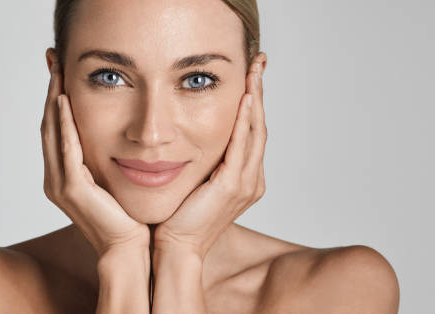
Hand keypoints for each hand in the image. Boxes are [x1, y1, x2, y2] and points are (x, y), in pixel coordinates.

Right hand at [40, 50, 148, 258]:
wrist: (129, 248)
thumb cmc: (127, 216)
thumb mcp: (113, 179)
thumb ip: (105, 158)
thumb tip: (117, 133)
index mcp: (64, 175)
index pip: (57, 128)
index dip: (56, 98)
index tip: (60, 70)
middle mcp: (56, 178)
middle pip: (49, 125)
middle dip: (51, 90)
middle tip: (54, 60)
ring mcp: (60, 184)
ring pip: (52, 132)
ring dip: (54, 100)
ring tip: (57, 71)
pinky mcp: (71, 189)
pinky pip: (66, 150)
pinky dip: (64, 125)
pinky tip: (65, 101)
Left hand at [153, 55, 267, 259]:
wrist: (175, 247)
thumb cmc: (180, 216)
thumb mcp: (197, 182)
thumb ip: (205, 161)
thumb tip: (194, 136)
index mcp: (244, 178)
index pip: (252, 132)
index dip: (253, 102)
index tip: (251, 75)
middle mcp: (251, 179)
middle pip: (259, 127)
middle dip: (259, 92)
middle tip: (258, 63)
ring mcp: (245, 184)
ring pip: (255, 132)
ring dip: (255, 99)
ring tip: (254, 71)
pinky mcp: (232, 187)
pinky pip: (241, 146)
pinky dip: (244, 121)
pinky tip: (244, 99)